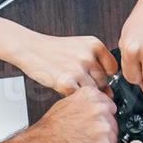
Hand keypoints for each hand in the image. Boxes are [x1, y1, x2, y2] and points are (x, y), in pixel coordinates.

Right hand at [0, 20, 117, 94]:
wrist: (29, 48)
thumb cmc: (54, 50)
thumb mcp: (80, 48)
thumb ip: (97, 66)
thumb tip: (109, 93)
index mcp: (94, 44)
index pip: (112, 68)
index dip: (103, 75)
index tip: (92, 75)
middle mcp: (88, 56)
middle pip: (103, 82)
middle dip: (92, 84)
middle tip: (75, 78)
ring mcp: (78, 69)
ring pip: (92, 92)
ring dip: (81, 91)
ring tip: (68, 80)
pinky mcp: (67, 82)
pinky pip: (78, 97)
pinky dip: (71, 96)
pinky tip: (62, 85)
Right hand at [23, 87, 117, 142]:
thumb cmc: (47, 132)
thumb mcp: (66, 105)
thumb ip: (86, 105)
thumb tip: (101, 110)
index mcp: (92, 95)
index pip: (110, 109)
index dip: (100, 121)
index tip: (91, 127)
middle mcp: (100, 109)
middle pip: (113, 126)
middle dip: (102, 136)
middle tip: (82, 140)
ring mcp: (104, 128)